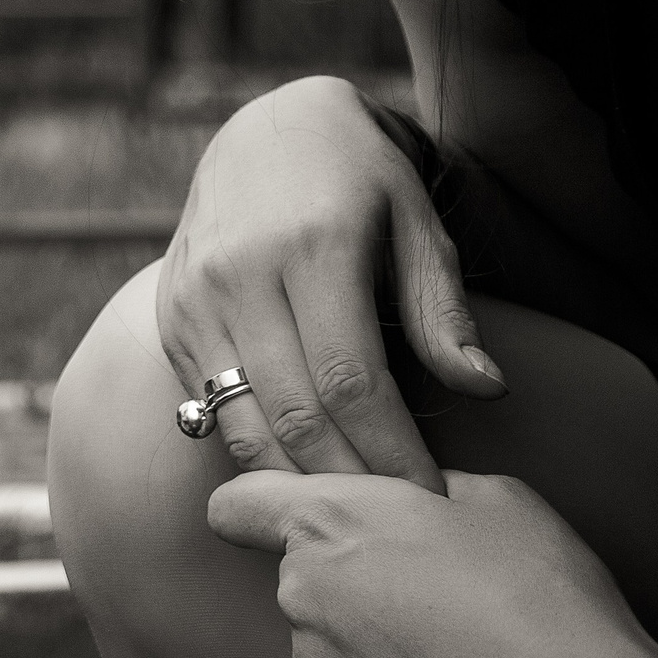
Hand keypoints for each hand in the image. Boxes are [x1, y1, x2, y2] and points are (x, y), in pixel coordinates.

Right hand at [160, 76, 502, 490]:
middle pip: (293, 413)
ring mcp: (195, 299)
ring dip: (294, 481)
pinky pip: (209, 406)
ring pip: (241, 421)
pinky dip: (252, 449)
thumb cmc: (359, 178)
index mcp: (311, 247)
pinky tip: (296, 477)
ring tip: (346, 518)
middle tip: (395, 527)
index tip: (430, 497)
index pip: (351, 381)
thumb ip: (443, 309)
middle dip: (348, 482)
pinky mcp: (172, 317)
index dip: (391, 450)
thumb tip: (485, 389)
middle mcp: (240, 275)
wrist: (265, 129)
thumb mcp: (417, 222)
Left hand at [208, 467, 657, 657]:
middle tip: (431, 591)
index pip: (235, 504)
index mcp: (330, 522)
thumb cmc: (543, 603)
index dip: (258, 507)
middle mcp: (300, 593)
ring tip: (452, 653)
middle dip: (346, 574)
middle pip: (297, 573)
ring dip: (365, 637)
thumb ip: (427, 487)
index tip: (296, 518)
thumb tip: (415, 497)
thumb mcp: (498, 500)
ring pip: (322, 636)